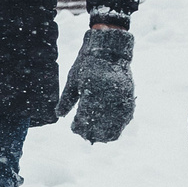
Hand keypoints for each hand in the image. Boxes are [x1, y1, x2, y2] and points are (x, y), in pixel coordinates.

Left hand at [58, 26, 134, 142]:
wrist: (109, 50)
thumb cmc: (87, 64)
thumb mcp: (73, 80)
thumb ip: (67, 100)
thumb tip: (59, 115)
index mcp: (92, 91)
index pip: (86, 117)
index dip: (80, 127)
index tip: (74, 129)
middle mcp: (108, 95)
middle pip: (102, 124)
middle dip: (93, 133)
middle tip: (86, 136)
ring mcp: (121, 96)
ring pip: (116, 124)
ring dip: (106, 133)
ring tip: (98, 136)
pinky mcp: (128, 96)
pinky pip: (125, 117)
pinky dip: (118, 126)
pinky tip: (111, 129)